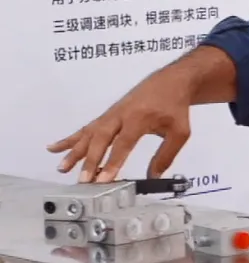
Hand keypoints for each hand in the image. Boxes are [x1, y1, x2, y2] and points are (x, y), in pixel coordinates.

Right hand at [47, 70, 194, 182]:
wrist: (171, 81)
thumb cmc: (174, 107)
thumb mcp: (179, 132)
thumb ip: (166, 155)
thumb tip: (153, 177)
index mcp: (139, 117)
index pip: (123, 143)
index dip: (112, 162)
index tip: (103, 179)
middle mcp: (121, 114)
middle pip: (101, 138)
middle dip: (90, 160)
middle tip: (82, 180)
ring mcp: (111, 114)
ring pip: (89, 133)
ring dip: (75, 151)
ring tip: (62, 168)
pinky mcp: (107, 115)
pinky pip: (87, 127)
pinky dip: (71, 138)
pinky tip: (54, 147)